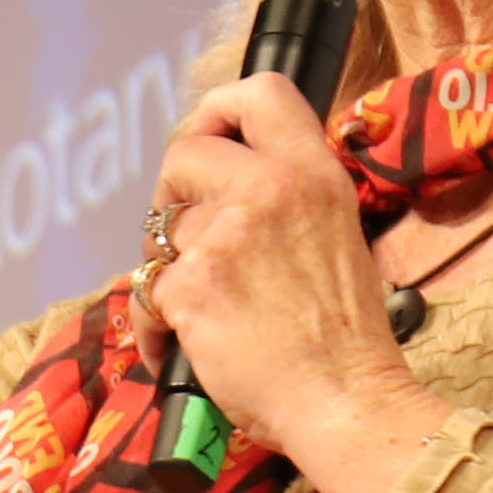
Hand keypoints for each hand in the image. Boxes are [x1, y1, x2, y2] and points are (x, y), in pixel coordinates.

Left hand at [145, 71, 440, 492]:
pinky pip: (146, 290)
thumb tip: (233, 194)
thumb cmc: (345, 339)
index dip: (218, 109)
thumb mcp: (338, 239)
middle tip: (182, 238)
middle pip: (184, 154)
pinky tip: (179, 348)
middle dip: (170, 196)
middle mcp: (271, 191)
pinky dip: (154, 325)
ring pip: (162, 230)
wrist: (345, 400)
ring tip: (196, 311)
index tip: (208, 138)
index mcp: (315, 175)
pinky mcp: (191, 285)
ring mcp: (227, 236)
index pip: (261, 92)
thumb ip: (290, 203)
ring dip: (165, 270)